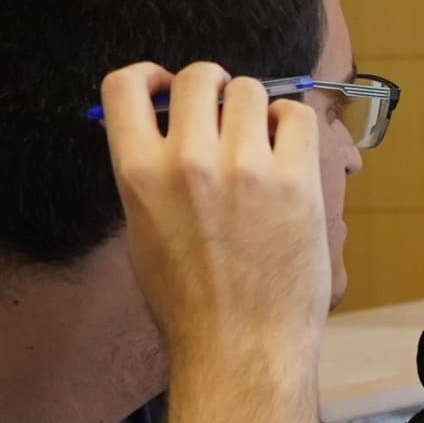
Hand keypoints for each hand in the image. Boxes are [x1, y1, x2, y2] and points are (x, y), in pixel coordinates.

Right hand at [100, 62, 330, 364]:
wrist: (239, 347)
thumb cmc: (190, 303)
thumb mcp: (144, 233)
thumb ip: (150, 176)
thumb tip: (167, 133)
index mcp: (137, 173)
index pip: (124, 86)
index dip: (149, 76)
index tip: (166, 87)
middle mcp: (188, 160)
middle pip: (200, 76)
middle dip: (213, 88)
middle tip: (226, 114)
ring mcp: (244, 167)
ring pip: (252, 90)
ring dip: (256, 108)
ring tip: (260, 142)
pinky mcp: (294, 180)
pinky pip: (298, 117)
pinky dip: (293, 126)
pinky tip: (288, 154)